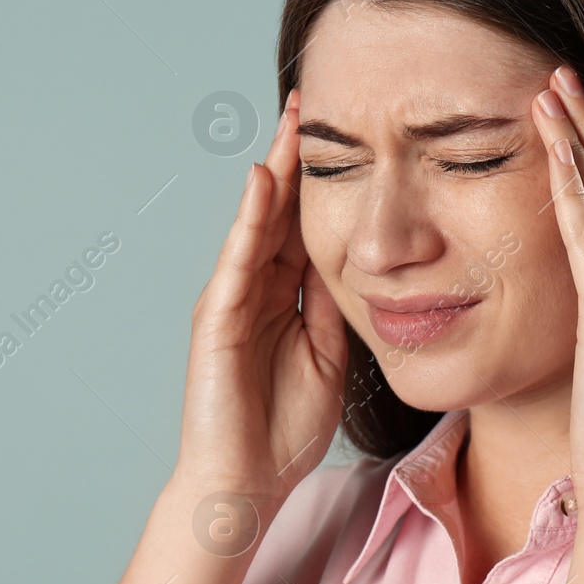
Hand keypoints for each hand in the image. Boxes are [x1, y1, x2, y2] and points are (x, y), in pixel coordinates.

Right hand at [171, 88, 348, 507]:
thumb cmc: (284, 432)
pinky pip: (237, 261)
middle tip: (313, 99)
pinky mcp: (217, 320)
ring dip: (275, 171)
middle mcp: (255, 289)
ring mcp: (231, 300)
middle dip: (296, 157)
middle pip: (280, 210)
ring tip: (292, 121)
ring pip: (257, 224)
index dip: (324, 180)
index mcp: (285, 298)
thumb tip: (366, 261)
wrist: (245, 484)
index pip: (306, 224)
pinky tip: (264, 184)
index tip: (349, 132)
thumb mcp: (330, 356)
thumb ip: (337, 307)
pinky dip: (250, 221)